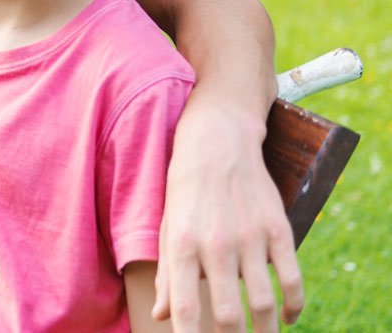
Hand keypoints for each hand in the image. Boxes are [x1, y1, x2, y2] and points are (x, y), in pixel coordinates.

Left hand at [153, 102, 302, 331]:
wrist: (217, 142)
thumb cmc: (185, 190)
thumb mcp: (167, 228)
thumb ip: (166, 276)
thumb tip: (162, 317)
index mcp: (182, 246)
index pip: (186, 309)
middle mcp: (216, 245)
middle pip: (228, 316)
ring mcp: (250, 237)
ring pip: (262, 304)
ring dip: (264, 332)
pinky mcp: (278, 229)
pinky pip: (293, 280)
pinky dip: (293, 306)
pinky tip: (286, 318)